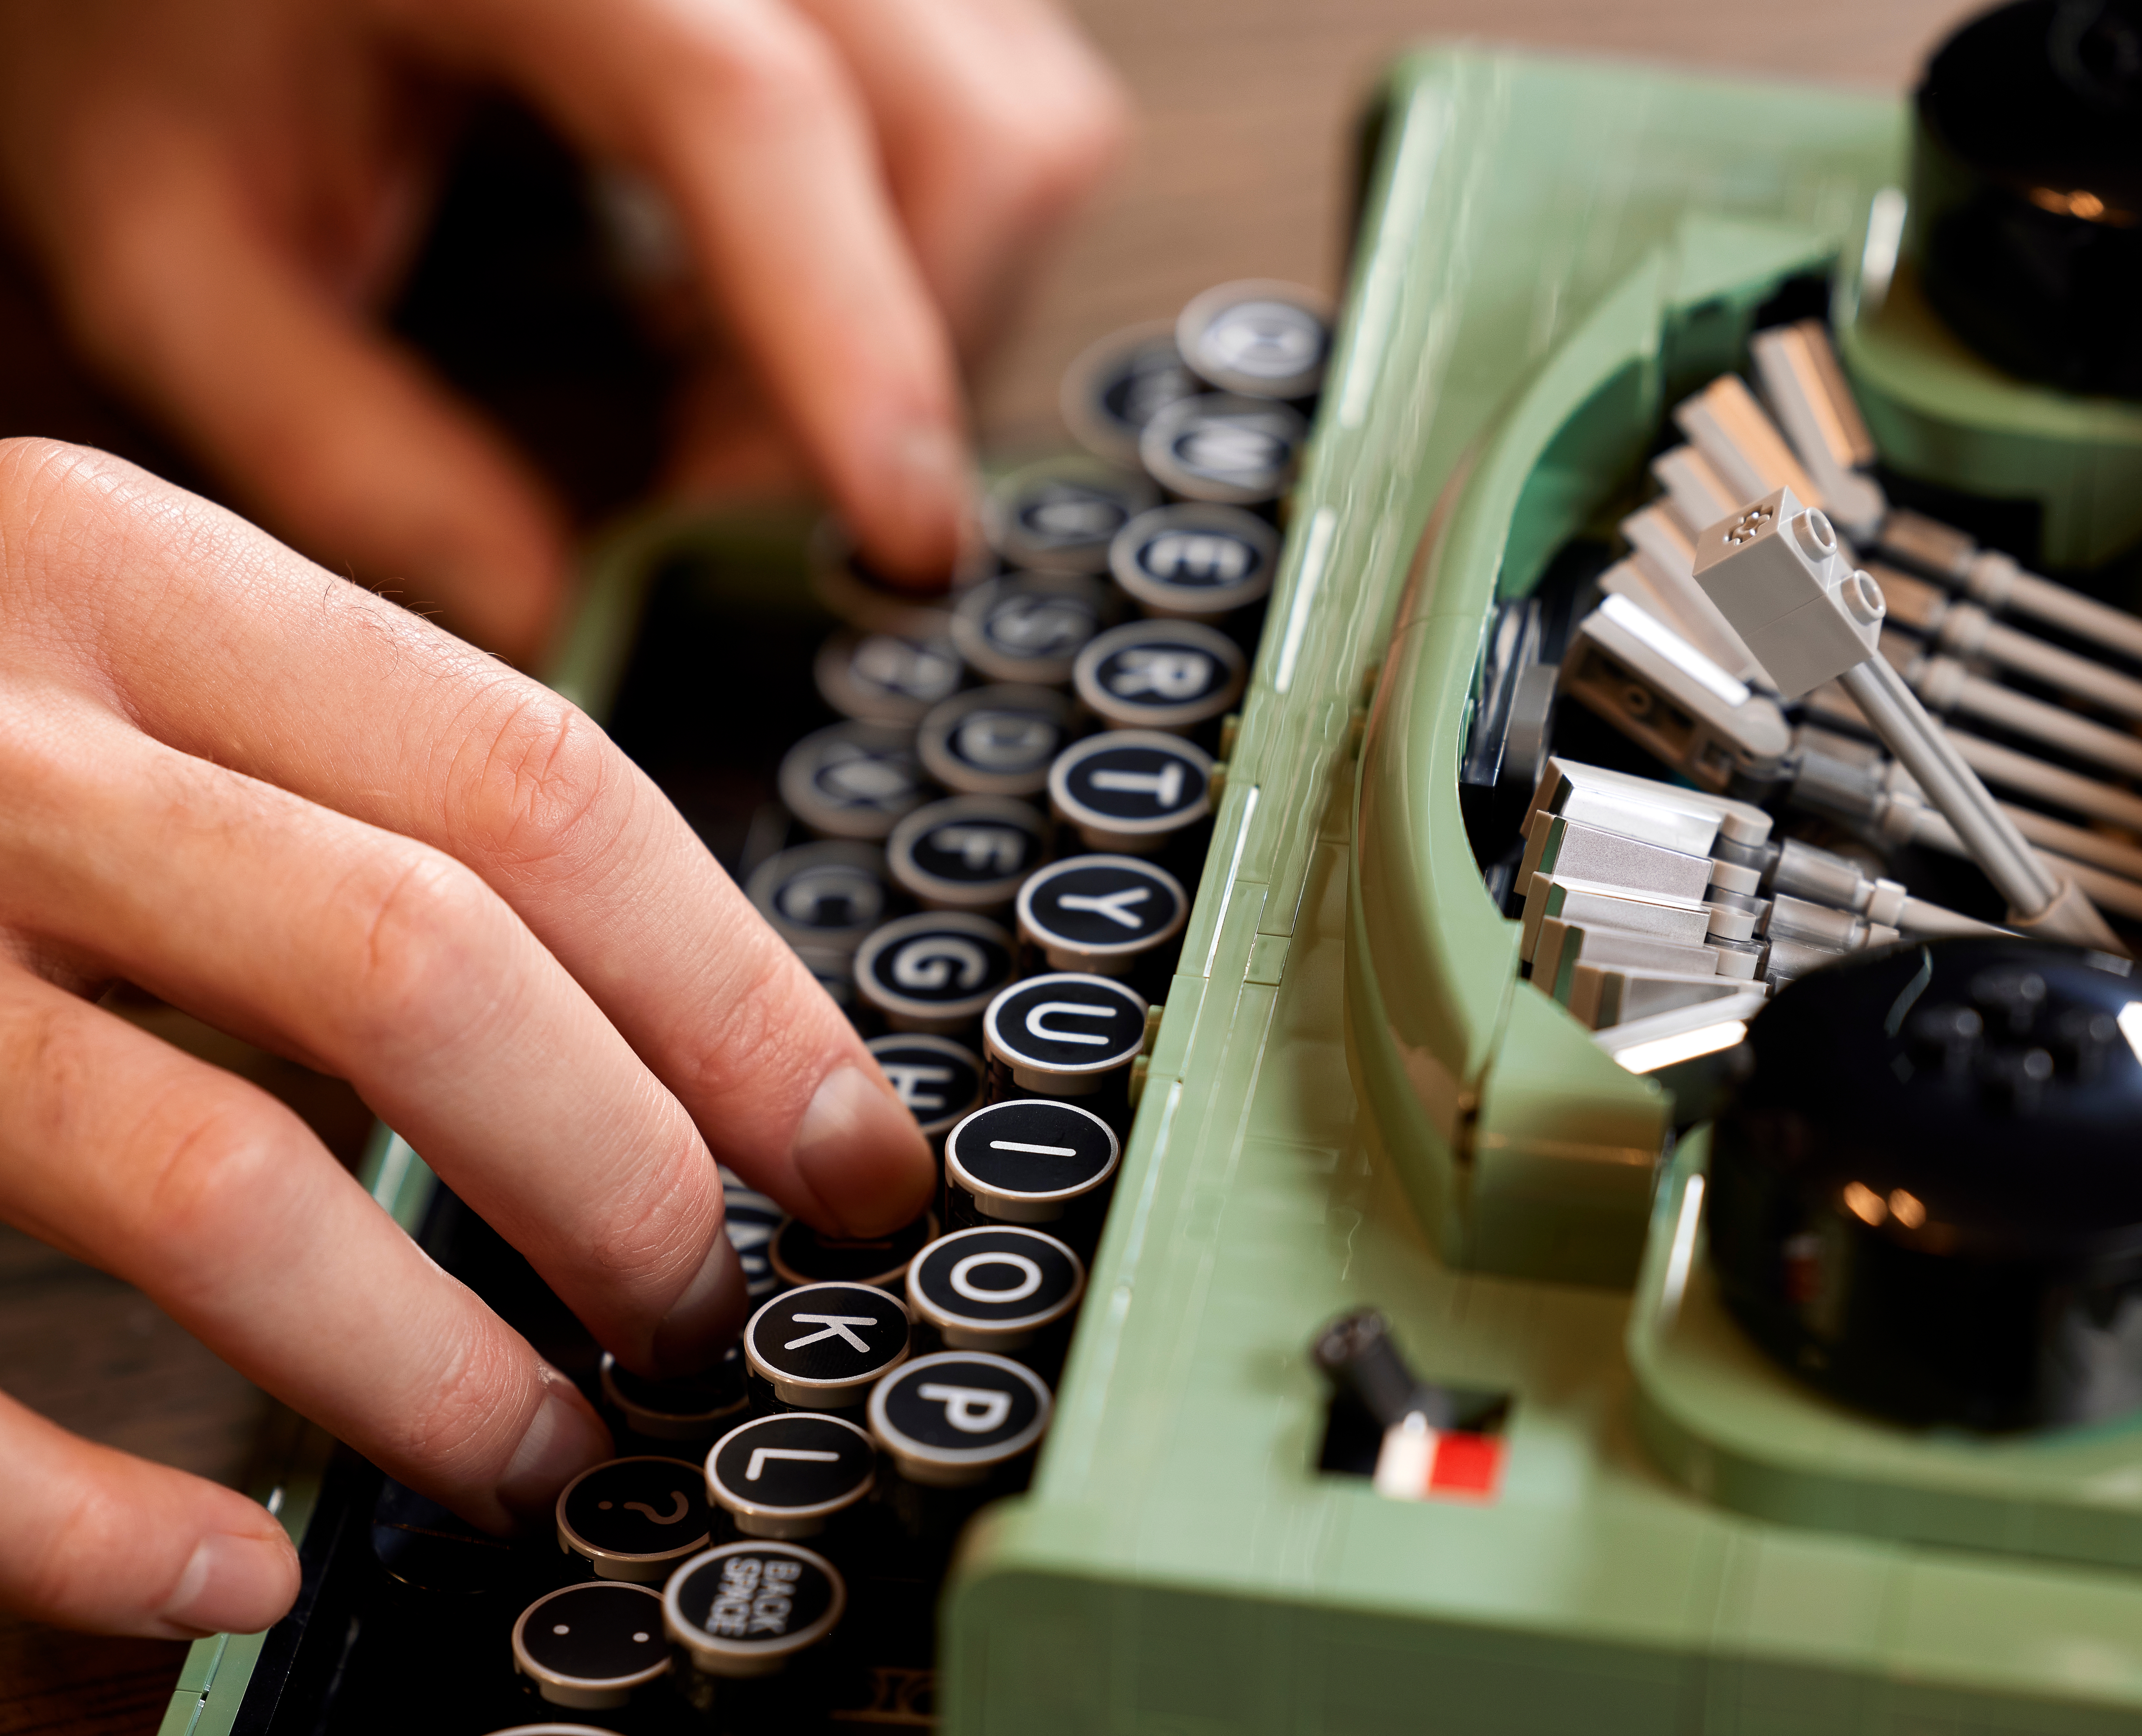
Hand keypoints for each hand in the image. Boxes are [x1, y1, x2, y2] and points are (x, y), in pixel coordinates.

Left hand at [0, 0, 1126, 661]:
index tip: (893, 535)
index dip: (848, 339)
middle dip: (889, 369)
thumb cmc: (148, 33)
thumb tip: (550, 614)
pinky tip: (755, 296)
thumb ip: (336, 444)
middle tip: (718, 499)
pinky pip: (1002, 119)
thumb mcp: (169, 242)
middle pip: (965, 138)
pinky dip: (921, 254)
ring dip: (920, 318)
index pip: (757, 117)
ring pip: (1021, 138)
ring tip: (724, 386)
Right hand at [0, 439, 935, 1637]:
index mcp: (124, 575)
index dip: (741, 998)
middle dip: (618, 1179)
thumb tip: (681, 1041)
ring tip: (541, 1451)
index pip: (543, 791)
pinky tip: (247, 1582)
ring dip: (422, 1364)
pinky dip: (97, 1521)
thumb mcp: (130, 670)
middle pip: (417, 968)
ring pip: (212, 1171)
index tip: (862, 1156)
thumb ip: (355, 798)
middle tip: (703, 1316)